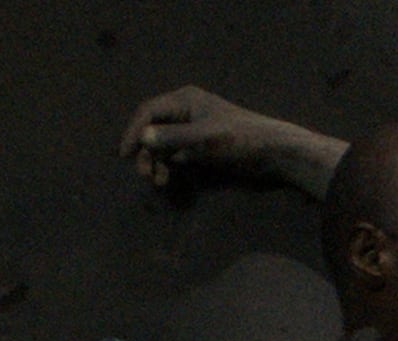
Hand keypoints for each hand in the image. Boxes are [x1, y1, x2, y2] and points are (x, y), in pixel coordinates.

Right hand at [121, 85, 289, 188]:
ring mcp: (192, 129)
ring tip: (158, 182)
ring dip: (155, 162)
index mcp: (185, 100)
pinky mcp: (200, 146)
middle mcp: (185, 111)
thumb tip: (143, 137)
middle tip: (144, 175)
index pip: (148, 111)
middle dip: (145, 151)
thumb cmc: (241, 139)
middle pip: (152, 128)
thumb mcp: (205, 137)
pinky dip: (168, 166)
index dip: (133, 131)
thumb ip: (173, 137)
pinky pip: (174, 154)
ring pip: (162, 144)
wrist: (273, 152)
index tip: (124, 154)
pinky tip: (168, 179)